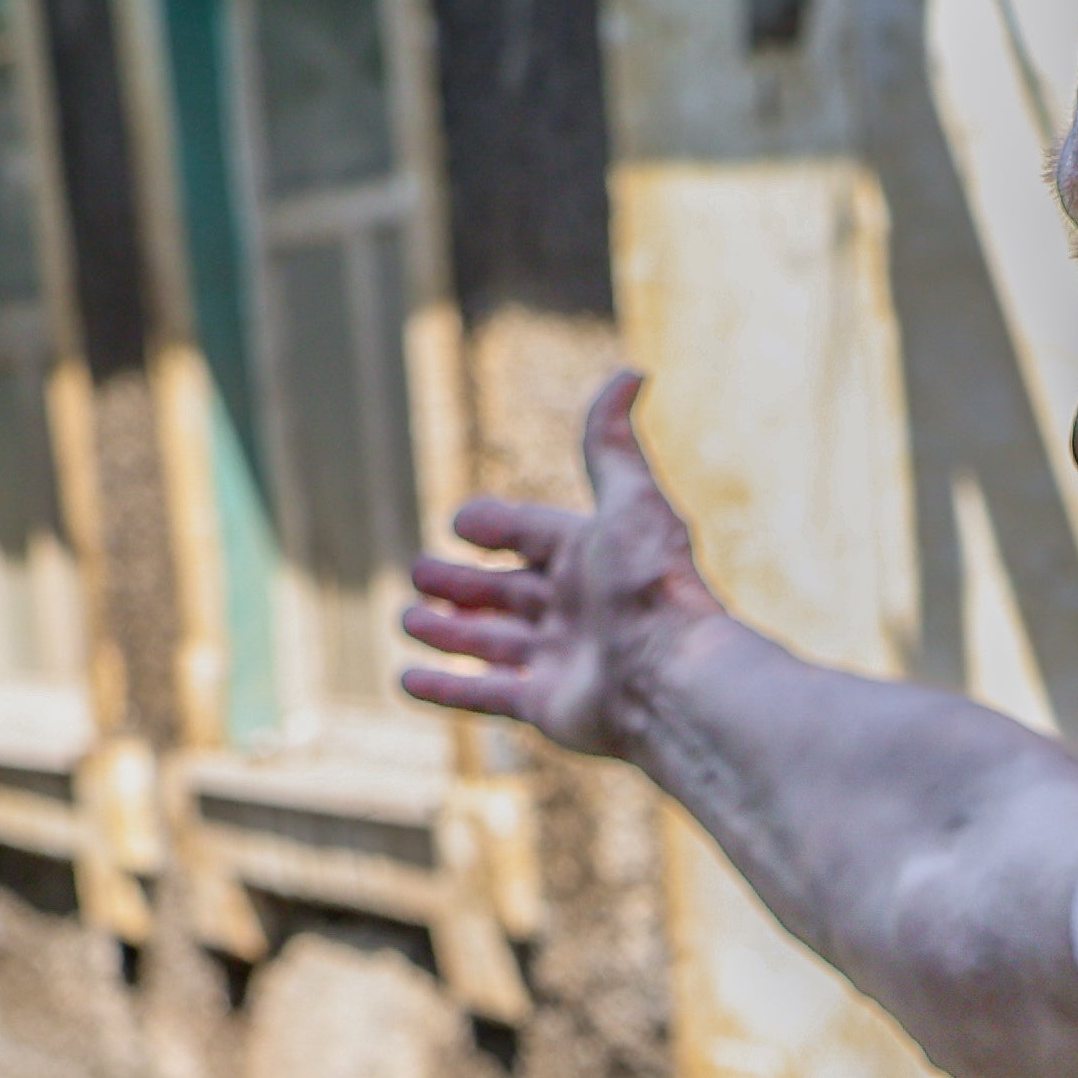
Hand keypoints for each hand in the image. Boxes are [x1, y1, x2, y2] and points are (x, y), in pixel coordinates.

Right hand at [399, 369, 714, 762]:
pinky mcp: (546, 707)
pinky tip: (405, 679)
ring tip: (405, 619)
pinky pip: (484, 695)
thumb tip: (633, 370)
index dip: (497, 527)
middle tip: (416, 572)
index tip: (459, 525)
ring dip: (447, 631)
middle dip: (460, 583)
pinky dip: (445, 688)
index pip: (534, 535)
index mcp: (593, 558)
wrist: (672, 678)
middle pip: (507, 591)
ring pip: (492, 642)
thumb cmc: (651, 585)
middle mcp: (578, 609)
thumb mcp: (629, 500)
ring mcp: (561, 661)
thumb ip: (612, 442)